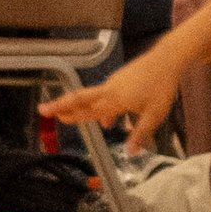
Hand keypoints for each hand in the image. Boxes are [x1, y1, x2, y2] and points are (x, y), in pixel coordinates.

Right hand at [43, 50, 185, 153]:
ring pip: (92, 97)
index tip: (56, 118)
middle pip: (80, 98)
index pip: (89, 111)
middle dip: (61, 104)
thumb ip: (140, 133)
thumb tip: (131, 152)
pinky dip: (100, 105)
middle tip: (43, 109)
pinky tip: (110, 116)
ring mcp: (113, 82)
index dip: (72, 116)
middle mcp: (109, 90)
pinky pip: (104, 94)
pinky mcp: (119, 79)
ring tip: (73, 117)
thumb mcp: (154, 115)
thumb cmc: (161, 87)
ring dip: (81, 107)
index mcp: (115, 100)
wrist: (166, 59)